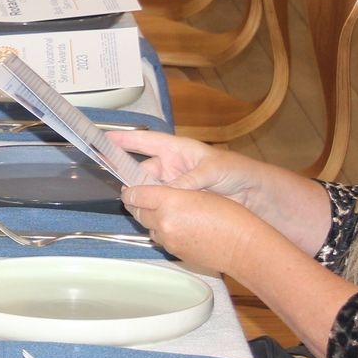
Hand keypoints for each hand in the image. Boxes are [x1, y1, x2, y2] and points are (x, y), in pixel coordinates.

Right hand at [108, 128, 269, 205]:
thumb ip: (188, 180)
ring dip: (143, 199)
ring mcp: (174, 185)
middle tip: (123, 192)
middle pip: (142, 172)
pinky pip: (161, 206)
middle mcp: (171, 166)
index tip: (103, 140)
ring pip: (150, 191)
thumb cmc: (236, 170)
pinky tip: (150, 217)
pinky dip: (155, 211)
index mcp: (176, 149)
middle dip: (131, 180)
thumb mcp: (212, 170)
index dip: (124, 140)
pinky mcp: (179, 203)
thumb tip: (167, 192)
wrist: (254, 195)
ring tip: (136, 207)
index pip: (144, 142)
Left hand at [118, 183, 270, 274]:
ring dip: (150, 219)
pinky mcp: (174, 252)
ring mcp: (168, 240)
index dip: (130, 191)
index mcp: (169, 201)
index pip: (136, 194)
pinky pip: (161, 239)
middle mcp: (163, 222)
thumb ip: (174, 193)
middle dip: (137, 204)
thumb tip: (160, 192)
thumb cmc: (230, 216)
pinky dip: (163, 232)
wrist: (243, 247)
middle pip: (137, 212)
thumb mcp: (200, 192)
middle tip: (139, 198)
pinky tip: (176, 227)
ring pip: (148, 227)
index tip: (128, 189)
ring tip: (161, 212)